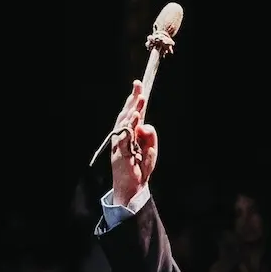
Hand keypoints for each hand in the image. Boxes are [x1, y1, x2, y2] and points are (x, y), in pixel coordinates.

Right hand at [109, 79, 159, 206]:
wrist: (133, 187)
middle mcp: (121, 135)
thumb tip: (145, 124)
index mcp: (128, 133)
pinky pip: (124, 137)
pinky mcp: (120, 153)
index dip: (134, 98)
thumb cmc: (141, 167)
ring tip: (140, 101)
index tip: (138, 85)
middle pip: (126, 114)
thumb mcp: (151, 149)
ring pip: (124, 123)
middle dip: (133, 100)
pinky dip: (129, 127)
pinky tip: (135, 118)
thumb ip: (151, 135)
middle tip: (139, 88)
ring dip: (132, 111)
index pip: (131, 112)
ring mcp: (119, 144)